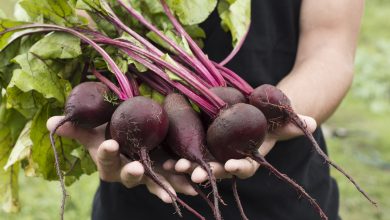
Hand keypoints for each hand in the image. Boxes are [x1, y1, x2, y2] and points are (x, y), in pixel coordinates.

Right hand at [47, 116, 196, 202]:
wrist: (129, 143)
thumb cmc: (110, 135)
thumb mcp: (94, 132)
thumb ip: (78, 128)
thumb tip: (53, 122)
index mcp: (109, 162)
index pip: (105, 158)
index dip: (106, 153)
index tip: (110, 145)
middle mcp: (126, 172)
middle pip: (128, 175)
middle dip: (132, 173)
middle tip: (136, 168)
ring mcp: (147, 175)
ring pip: (153, 182)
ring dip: (163, 185)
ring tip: (172, 192)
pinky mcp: (164, 174)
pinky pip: (173, 180)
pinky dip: (182, 184)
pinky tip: (194, 187)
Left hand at [164, 114, 316, 182]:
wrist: (253, 111)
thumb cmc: (267, 118)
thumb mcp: (279, 119)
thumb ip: (292, 124)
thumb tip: (313, 124)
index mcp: (249, 158)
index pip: (245, 167)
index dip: (239, 168)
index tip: (231, 166)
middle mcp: (230, 160)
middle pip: (218, 170)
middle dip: (207, 173)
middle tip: (194, 175)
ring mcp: (215, 154)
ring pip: (200, 165)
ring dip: (187, 168)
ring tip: (174, 167)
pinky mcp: (202, 145)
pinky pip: (188, 153)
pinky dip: (177, 157)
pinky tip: (164, 159)